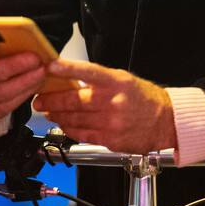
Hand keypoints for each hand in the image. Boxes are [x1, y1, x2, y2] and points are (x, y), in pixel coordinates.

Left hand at [32, 58, 177, 152]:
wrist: (164, 121)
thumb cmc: (143, 98)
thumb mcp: (123, 79)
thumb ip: (99, 80)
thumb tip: (71, 79)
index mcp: (116, 82)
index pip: (89, 72)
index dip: (68, 69)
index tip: (51, 66)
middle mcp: (113, 101)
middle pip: (75, 100)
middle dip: (52, 100)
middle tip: (39, 99)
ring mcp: (111, 122)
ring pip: (75, 119)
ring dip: (58, 115)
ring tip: (48, 112)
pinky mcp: (110, 139)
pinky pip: (82, 134)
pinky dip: (69, 129)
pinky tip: (63, 124)